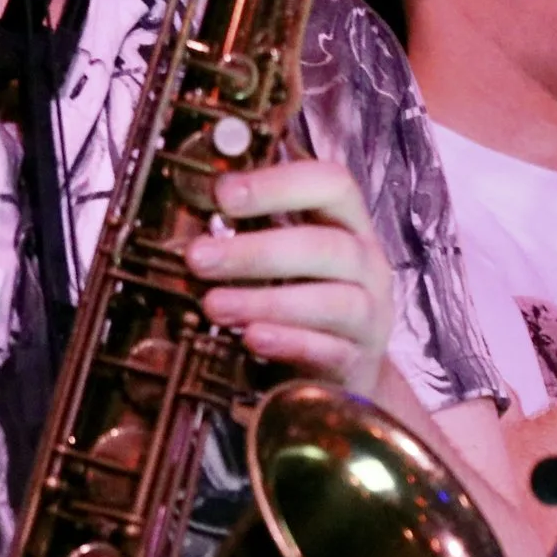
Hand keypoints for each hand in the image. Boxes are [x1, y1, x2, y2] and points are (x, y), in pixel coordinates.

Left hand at [186, 156, 394, 396]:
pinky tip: (251, 338)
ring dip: (266, 301)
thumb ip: (252, 231)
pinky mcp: (356, 362)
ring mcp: (368, 316)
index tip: (222, 195)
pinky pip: (328, 351)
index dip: (279, 184)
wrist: (338, 373)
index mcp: (349, 225)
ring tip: (213, 305)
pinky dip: (288, 342)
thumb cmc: (305, 300)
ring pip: (331, 301)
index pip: (332, 185)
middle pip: (326, 246)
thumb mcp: (288, 259)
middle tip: (198, 259)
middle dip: (256, 251)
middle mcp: (367, 266)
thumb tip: (187, 210)